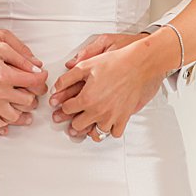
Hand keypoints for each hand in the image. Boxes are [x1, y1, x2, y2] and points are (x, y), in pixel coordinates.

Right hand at [0, 24, 48, 135]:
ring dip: (23, 113)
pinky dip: (4, 125)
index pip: (33, 82)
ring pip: (13, 116)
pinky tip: (9, 123)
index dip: (42, 78)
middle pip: (26, 101)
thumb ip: (21, 57)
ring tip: (26, 107)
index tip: (42, 76)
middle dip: (34, 96)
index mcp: (3, 75)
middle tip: (34, 92)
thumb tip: (37, 67)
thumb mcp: (1, 47)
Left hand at [50, 33, 169, 141]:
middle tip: (77, 113)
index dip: (64, 105)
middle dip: (75, 118)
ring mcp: (112, 116)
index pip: (67, 110)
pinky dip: (111, 129)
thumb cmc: (115, 63)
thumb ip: (68, 77)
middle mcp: (98, 111)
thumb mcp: (87, 65)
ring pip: (96, 133)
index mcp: (86, 99)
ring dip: (92, 126)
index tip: (67, 103)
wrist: (138, 64)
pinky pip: (115, 133)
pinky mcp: (124, 117)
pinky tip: (108, 121)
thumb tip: (57, 87)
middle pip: (77, 125)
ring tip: (92, 119)